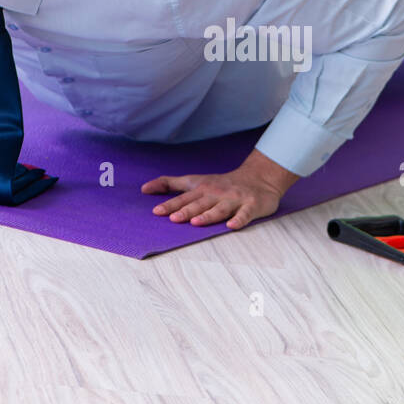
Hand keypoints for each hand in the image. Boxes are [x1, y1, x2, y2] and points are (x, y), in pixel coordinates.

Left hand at [141, 149, 299, 229]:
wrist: (259, 178)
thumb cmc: (221, 183)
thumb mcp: (195, 180)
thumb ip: (170, 184)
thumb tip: (144, 189)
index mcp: (202, 189)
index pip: (184, 198)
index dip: (170, 204)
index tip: (156, 211)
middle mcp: (217, 194)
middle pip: (200, 203)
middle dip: (186, 210)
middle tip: (173, 218)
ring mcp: (234, 200)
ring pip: (220, 209)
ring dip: (208, 215)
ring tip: (196, 222)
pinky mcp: (251, 206)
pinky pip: (245, 214)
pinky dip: (239, 219)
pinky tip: (232, 226)